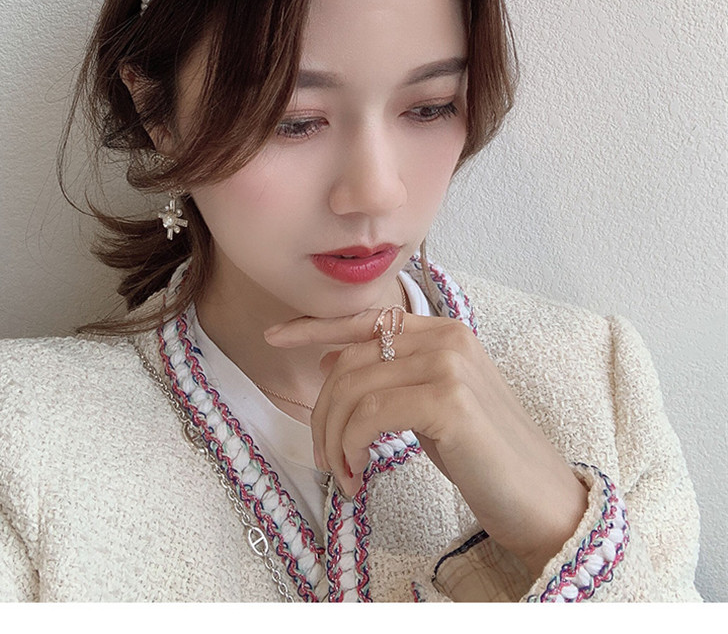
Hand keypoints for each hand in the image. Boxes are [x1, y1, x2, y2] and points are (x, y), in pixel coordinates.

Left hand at [265, 308, 587, 576]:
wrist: (539, 497)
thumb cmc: (482, 454)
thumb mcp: (429, 404)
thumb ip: (389, 375)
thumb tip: (331, 356)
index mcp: (443, 331)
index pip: (367, 318)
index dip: (316, 327)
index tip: (275, 336)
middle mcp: (447, 337)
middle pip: (351, 360)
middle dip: (322, 411)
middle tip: (323, 457)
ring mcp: (450, 365)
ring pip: (354, 389)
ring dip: (333, 438)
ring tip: (342, 473)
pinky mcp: (449, 401)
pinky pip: (370, 416)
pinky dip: (350, 447)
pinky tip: (358, 474)